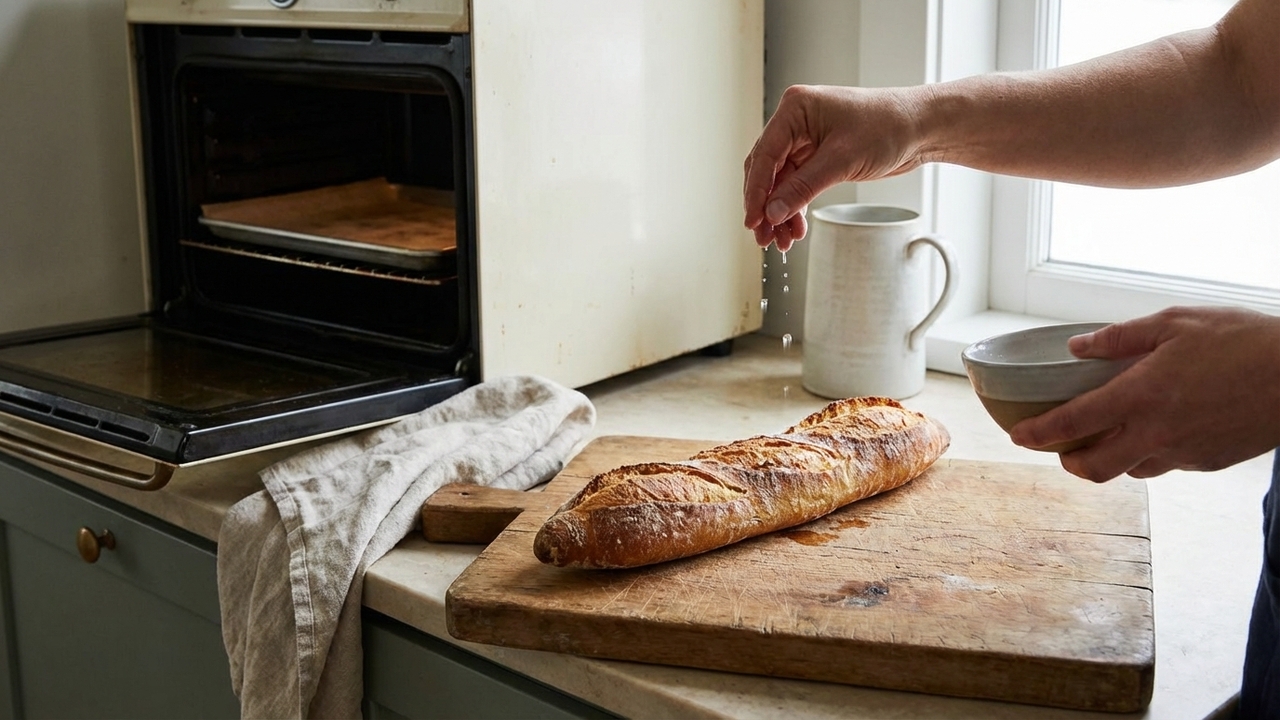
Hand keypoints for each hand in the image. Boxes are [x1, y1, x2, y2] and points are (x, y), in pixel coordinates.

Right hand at [743, 84, 927, 250]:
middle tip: (763, 236)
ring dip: (780, 211)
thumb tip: (772, 212)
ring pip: (781, 182)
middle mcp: (797, 122)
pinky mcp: (819, 156)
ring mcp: (806, 140)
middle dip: (766, 206)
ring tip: (781, 240)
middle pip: (767, 170)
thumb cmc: (888, 126)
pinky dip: (796, 206)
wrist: (921, 127)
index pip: (765, 154)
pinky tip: (796, 227)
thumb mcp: (842, 159)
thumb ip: (803, 187)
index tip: (753, 220)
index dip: (756, 191)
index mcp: (796, 109)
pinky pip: (798, 185)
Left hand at [1010, 307, 1279, 481]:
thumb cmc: (1242, 340)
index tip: (1016, 435)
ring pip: (1129, 470)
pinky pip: (1164, 464)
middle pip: (1092, 468)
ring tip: (1108, 434)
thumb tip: (1077, 347)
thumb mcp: (1174, 323)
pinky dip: (1148, 452)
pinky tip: (1155, 428)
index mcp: (1140, 396)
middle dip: (1067, 461)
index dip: (1036, 433)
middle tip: (1060, 445)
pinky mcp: (1207, 462)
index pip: (1072, 423)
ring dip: (1110, 458)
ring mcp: (1183, 452)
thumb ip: (1119, 338)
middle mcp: (1156, 433)